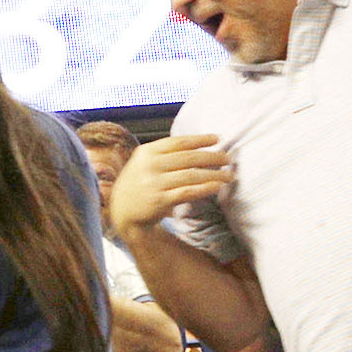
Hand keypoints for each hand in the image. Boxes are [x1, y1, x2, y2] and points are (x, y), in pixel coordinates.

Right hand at [106, 134, 229, 233]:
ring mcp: (154, 183)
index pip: (178, 142)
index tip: (217, 138)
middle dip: (212, 157)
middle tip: (228, 159)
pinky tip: (217, 186)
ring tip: (229, 175)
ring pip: (191, 175)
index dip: (200, 139)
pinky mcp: (159, 201)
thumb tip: (197, 146)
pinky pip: (187, 192)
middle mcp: (150, 166)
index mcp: (146, 152)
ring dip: (214, 175)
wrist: (122, 212)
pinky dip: (205, 188)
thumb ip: (164, 154)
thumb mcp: (144, 163)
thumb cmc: (138, 185)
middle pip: (188, 158)